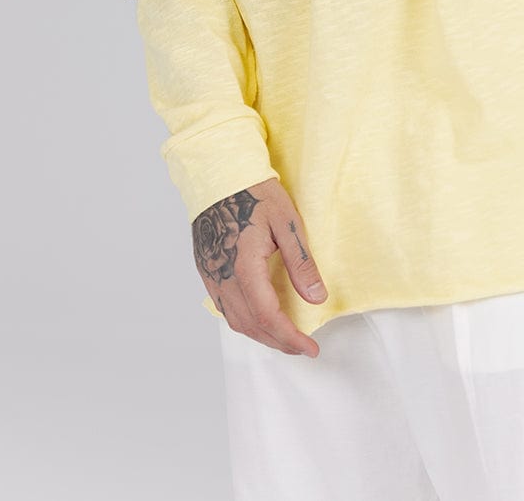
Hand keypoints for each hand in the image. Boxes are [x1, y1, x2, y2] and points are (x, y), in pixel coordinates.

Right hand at [193, 177, 328, 356]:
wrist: (219, 176)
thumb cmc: (254, 193)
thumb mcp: (286, 223)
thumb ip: (301, 263)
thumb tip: (317, 298)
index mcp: (244, 266)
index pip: (268, 317)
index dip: (290, 338)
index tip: (311, 348)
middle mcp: (223, 277)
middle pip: (251, 326)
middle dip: (279, 342)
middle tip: (303, 347)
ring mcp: (211, 276)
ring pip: (235, 321)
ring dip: (261, 335)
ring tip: (285, 337)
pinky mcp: (206, 271)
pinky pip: (224, 308)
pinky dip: (244, 322)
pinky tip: (259, 319)